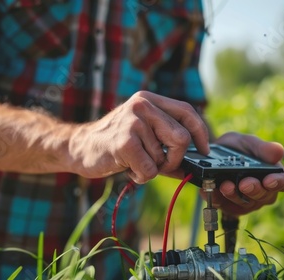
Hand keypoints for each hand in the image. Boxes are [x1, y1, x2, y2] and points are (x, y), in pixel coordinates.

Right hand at [70, 91, 209, 182]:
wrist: (79, 147)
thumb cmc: (116, 143)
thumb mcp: (144, 135)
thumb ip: (169, 143)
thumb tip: (198, 163)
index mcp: (150, 100)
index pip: (187, 112)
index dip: (201, 133)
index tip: (204, 150)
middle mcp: (142, 106)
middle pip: (182, 138)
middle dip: (176, 159)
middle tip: (162, 165)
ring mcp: (132, 122)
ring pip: (164, 158)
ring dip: (152, 169)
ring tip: (135, 162)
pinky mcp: (124, 142)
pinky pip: (149, 169)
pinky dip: (141, 177)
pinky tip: (128, 169)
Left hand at [206, 132, 283, 215]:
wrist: (214, 154)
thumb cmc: (239, 148)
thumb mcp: (249, 143)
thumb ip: (262, 148)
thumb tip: (279, 152)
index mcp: (274, 175)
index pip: (283, 182)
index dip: (278, 182)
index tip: (269, 180)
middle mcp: (263, 192)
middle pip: (264, 196)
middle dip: (253, 189)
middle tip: (244, 184)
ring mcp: (247, 201)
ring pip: (244, 203)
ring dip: (234, 195)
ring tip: (225, 185)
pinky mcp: (229, 207)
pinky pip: (224, 206)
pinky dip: (218, 199)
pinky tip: (212, 190)